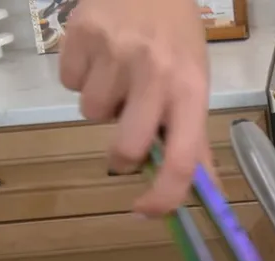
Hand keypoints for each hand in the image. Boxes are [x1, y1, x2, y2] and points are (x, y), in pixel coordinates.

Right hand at [59, 0, 211, 214]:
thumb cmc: (175, 35)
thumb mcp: (195, 81)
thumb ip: (194, 137)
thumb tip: (205, 192)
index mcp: (191, 90)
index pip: (181, 161)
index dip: (163, 198)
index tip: (146, 211)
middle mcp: (155, 74)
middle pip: (126, 149)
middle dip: (122, 151)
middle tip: (128, 127)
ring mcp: (115, 53)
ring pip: (91, 113)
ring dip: (102, 102)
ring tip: (119, 72)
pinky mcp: (80, 35)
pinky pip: (70, 83)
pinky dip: (81, 76)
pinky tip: (100, 53)